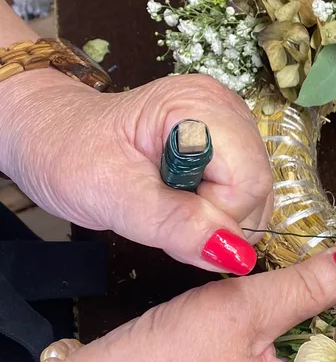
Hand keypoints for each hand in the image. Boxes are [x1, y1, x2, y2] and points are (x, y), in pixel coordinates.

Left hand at [0, 71, 271, 273]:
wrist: (51, 134)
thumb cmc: (69, 155)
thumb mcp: (110, 196)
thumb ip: (174, 224)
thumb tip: (235, 255)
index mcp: (199, 105)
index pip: (248, 181)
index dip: (219, 218)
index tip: (171, 223)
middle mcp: (227, 107)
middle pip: (259, 185)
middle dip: (219, 219)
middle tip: (165, 216)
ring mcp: (231, 121)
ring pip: (257, 191)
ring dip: (217, 216)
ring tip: (168, 206)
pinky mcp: (229, 138)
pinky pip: (244, 188)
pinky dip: (216, 208)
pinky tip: (181, 199)